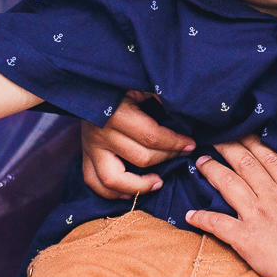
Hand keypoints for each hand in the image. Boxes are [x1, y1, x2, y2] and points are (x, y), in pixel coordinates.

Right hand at [80, 91, 194, 198]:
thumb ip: (159, 96)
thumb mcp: (139, 84)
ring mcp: (90, 148)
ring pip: (112, 181)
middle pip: (140, 159)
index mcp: (116, 114)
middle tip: (181, 155)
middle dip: (167, 158)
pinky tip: (132, 190)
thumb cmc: (119, 84)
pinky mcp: (85, 155)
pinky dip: (113, 193)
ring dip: (138, 187)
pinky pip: (94, 183)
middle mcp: (101, 135)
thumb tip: (183, 110)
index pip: (151, 137)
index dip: (175, 144)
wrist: (87, 84)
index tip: (191, 144)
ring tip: (158, 182)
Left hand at [186, 135, 276, 276]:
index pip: (271, 160)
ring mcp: (256, 215)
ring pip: (229, 185)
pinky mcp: (245, 237)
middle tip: (215, 137)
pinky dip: (202, 219)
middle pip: (246, 164)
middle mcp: (271, 197)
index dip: (256, 144)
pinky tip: (188, 215)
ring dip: (213, 172)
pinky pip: (217, 224)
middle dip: (229, 148)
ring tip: (201, 162)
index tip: (243, 132)